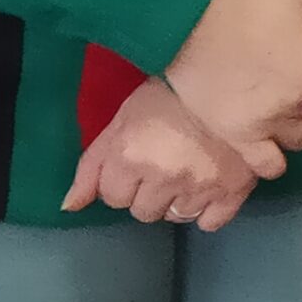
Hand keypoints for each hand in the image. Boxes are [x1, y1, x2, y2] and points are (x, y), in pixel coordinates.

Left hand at [63, 79, 259, 230]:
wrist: (229, 78)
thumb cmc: (169, 95)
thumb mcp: (121, 121)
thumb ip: (91, 165)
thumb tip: (68, 207)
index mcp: (130, 158)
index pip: (112, 197)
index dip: (123, 180)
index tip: (138, 161)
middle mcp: (163, 178)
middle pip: (143, 212)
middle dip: (149, 192)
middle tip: (165, 164)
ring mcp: (200, 187)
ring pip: (176, 217)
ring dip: (178, 200)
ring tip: (189, 172)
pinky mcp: (233, 191)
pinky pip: (210, 222)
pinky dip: (207, 209)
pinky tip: (209, 188)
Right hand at [164, 0, 301, 179]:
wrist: (187, 15)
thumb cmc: (246, 0)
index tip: (296, 56)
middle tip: (277, 76)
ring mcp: (272, 121)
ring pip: (300, 136)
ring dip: (291, 123)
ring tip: (268, 105)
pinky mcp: (240, 137)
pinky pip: (270, 166)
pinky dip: (272, 161)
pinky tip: (264, 144)